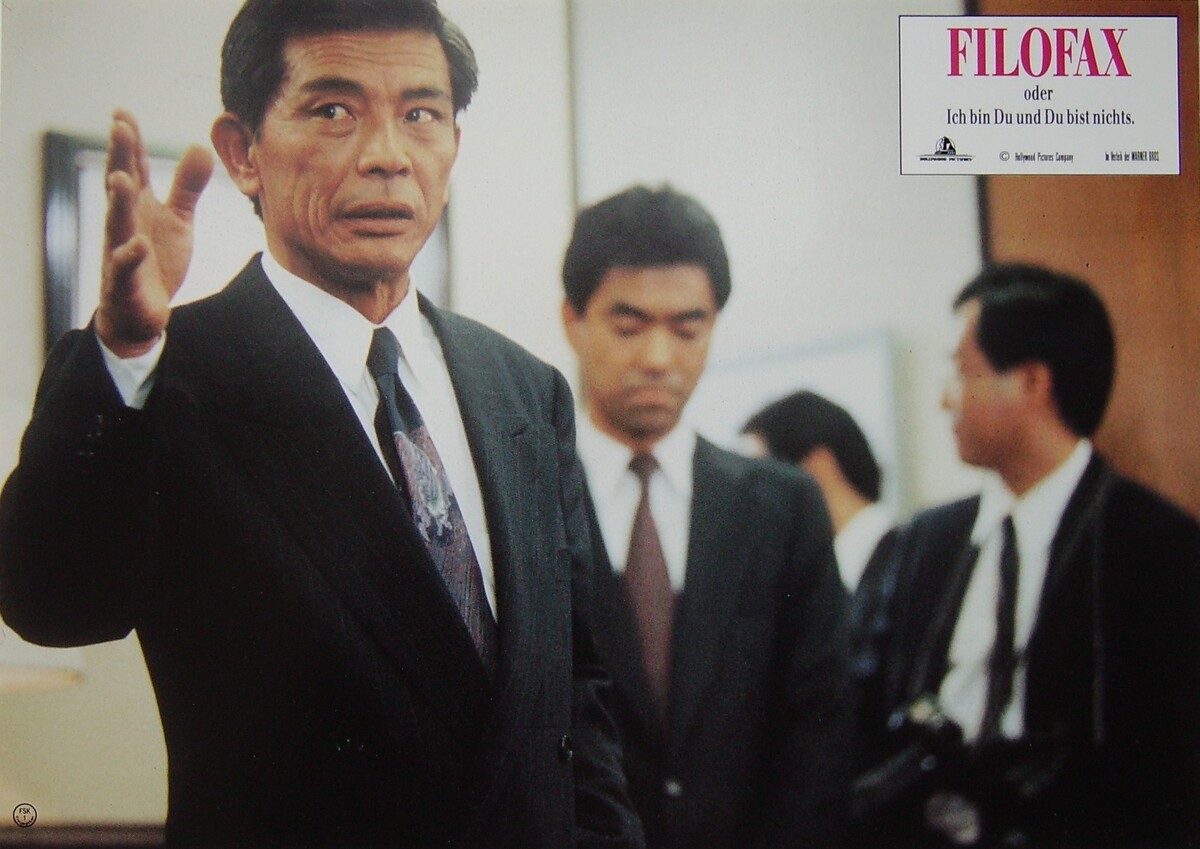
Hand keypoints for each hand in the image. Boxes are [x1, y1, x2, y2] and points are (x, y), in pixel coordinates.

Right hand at [96, 110, 213, 356]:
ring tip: (121, 178)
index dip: (129, 143)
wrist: (142, 311)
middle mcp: (126, 223)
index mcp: (139, 206)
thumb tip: (200, 145)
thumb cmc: (156, 259)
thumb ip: (187, 185)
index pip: (133, 168)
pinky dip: (131, 257)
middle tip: (120, 129)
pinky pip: (126, 268)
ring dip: (118, 201)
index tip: (122, 113)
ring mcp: (122, 251)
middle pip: (121, 187)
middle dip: (120, 158)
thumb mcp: (178, 219)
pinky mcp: (125, 282)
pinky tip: (140, 245)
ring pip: (117, 223)